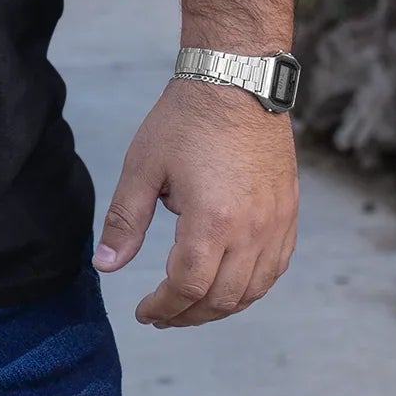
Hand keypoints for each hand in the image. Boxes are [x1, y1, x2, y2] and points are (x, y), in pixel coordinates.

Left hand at [93, 78, 297, 325]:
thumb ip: (125, 221)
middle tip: (162, 315)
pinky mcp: (289, 213)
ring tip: (190, 305)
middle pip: (222, 298)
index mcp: (212, 221)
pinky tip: (229, 283)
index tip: (144, 312)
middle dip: (188, 314)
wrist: (237, 81)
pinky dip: (251, 287)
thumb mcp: (143, 167)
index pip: (187, 287)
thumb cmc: (187, 119)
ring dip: (220, 307)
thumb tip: (106, 265)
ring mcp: (276, 224)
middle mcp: (251, 230)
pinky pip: (275, 268)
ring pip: (253, 290)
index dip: (163, 307)